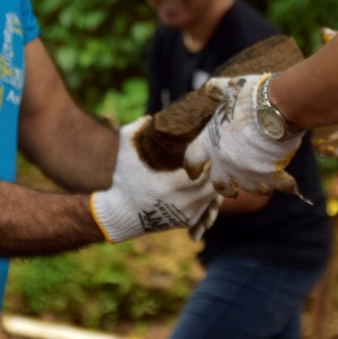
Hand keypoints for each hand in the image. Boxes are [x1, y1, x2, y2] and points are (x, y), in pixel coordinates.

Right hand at [91, 118, 220, 242]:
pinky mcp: (188, 221)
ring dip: (214, 180)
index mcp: (169, 184)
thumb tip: (150, 117)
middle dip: (215, 168)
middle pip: (213, 182)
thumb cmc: (125, 182)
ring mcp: (187, 213)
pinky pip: (207, 206)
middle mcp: (181, 202)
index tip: (208, 145)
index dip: (208, 156)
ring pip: (214, 195)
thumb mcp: (125, 153)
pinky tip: (206, 182)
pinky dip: (208, 195)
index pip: (203, 169)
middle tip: (213, 154)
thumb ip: (134, 130)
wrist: (122, 216)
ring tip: (212, 166)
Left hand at [183, 75, 301, 196]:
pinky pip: (276, 186)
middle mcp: (224, 161)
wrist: (275, 109)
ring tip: (261, 188)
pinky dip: (283, 186)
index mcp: (210, 141)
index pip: (192, 158)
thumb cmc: (251, 98)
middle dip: (224, 188)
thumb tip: (208, 86)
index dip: (192, 166)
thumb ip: (218, 89)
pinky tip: (289, 185)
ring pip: (247, 189)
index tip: (193, 173)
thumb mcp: (231, 90)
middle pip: (218, 183)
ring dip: (254, 188)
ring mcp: (245, 171)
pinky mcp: (268, 175)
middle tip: (230, 191)